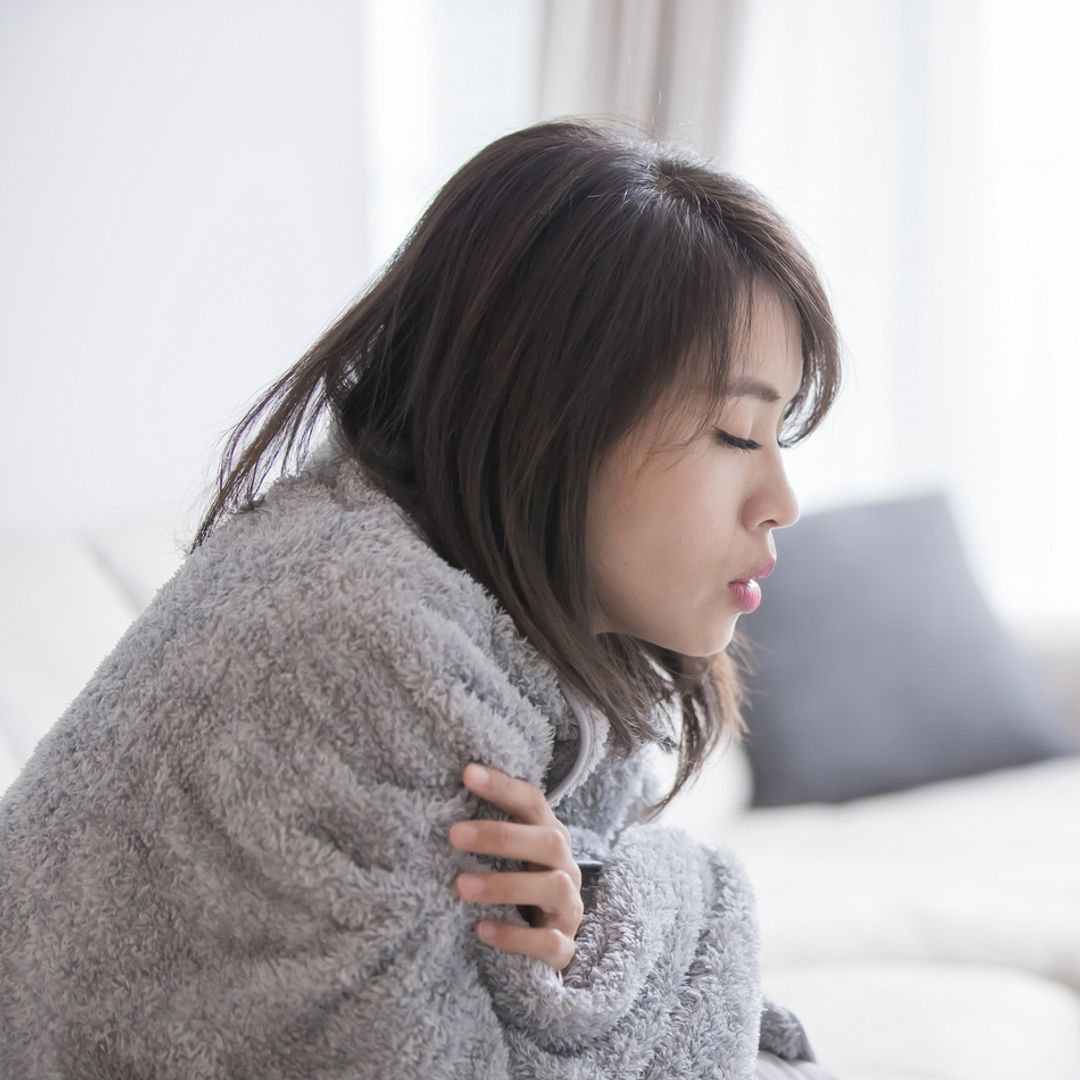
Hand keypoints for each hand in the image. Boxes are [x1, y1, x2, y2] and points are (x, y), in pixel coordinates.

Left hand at [449, 762, 582, 973]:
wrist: (545, 945)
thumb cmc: (518, 888)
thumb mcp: (510, 857)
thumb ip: (489, 834)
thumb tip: (438, 800)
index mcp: (550, 837)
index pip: (533, 803)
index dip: (503, 787)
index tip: (466, 774)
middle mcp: (566, 868)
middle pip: (550, 841)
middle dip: (502, 836)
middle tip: (454, 835)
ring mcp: (569, 909)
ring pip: (554, 888)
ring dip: (505, 885)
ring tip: (460, 887)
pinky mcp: (563, 948)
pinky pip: (549, 943)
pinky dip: (515, 937)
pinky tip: (481, 930)